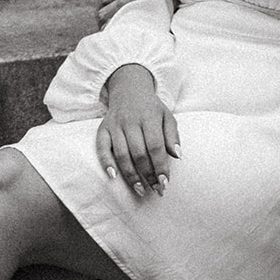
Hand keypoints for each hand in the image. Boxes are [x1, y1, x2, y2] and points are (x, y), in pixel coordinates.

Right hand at [97, 63, 179, 195]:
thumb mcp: (167, 116)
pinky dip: (105, 162)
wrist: (129, 90)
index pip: (155, 146)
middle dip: (148, 174)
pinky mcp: (103, 129)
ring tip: (140, 189)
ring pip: (121, 154)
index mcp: (149, 118)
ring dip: (130, 174)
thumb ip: (173, 136)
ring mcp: (115, 126)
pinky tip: (113, 176)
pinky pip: (101, 147)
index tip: (165, 182)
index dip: (160, 166)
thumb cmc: (151, 108)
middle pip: (138, 153)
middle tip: (155, 190)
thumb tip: (177, 156)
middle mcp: (131, 122)